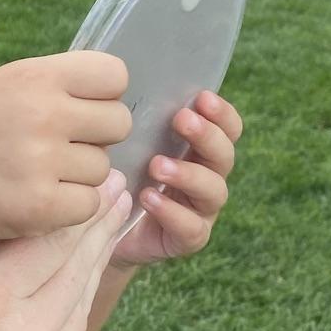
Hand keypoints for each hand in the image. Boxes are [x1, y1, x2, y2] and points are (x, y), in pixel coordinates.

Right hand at [0, 52, 132, 247]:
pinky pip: (90, 204)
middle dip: (97, 138)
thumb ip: (54, 85)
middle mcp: (42, 113)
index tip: (81, 110)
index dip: (103, 96)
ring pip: (104, 169)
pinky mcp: (41, 204)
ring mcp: (41, 160)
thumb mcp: (4, 86)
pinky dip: (70, 208)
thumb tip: (109, 95)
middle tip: (63, 148)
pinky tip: (39, 199)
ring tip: (40, 175)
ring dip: (79, 176)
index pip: (114, 75)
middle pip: (119, 123)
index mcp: (35, 76)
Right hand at [0, 174, 131, 330]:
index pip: (45, 237)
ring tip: (107, 226)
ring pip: (80, 302)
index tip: (92, 176)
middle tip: (117, 185)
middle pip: (76, 264)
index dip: (73, 204)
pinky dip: (68, 315)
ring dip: (94, 263)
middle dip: (98, 223)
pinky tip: (73, 290)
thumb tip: (11, 217)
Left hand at [114, 90, 243, 266]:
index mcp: (199, 152)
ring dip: (188, 174)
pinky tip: (148, 197)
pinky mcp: (187, 239)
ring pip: (213, 190)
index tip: (202, 97)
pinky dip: (170, 211)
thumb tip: (124, 90)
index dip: (222, 114)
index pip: (226, 129)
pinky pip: (190, 227)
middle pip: (224, 156)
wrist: (104, 230)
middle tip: (182, 120)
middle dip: (207, 136)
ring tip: (157, 165)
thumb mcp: (128, 148)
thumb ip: (138, 125)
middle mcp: (208, 179)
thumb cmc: (120, 178)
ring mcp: (201, 211)